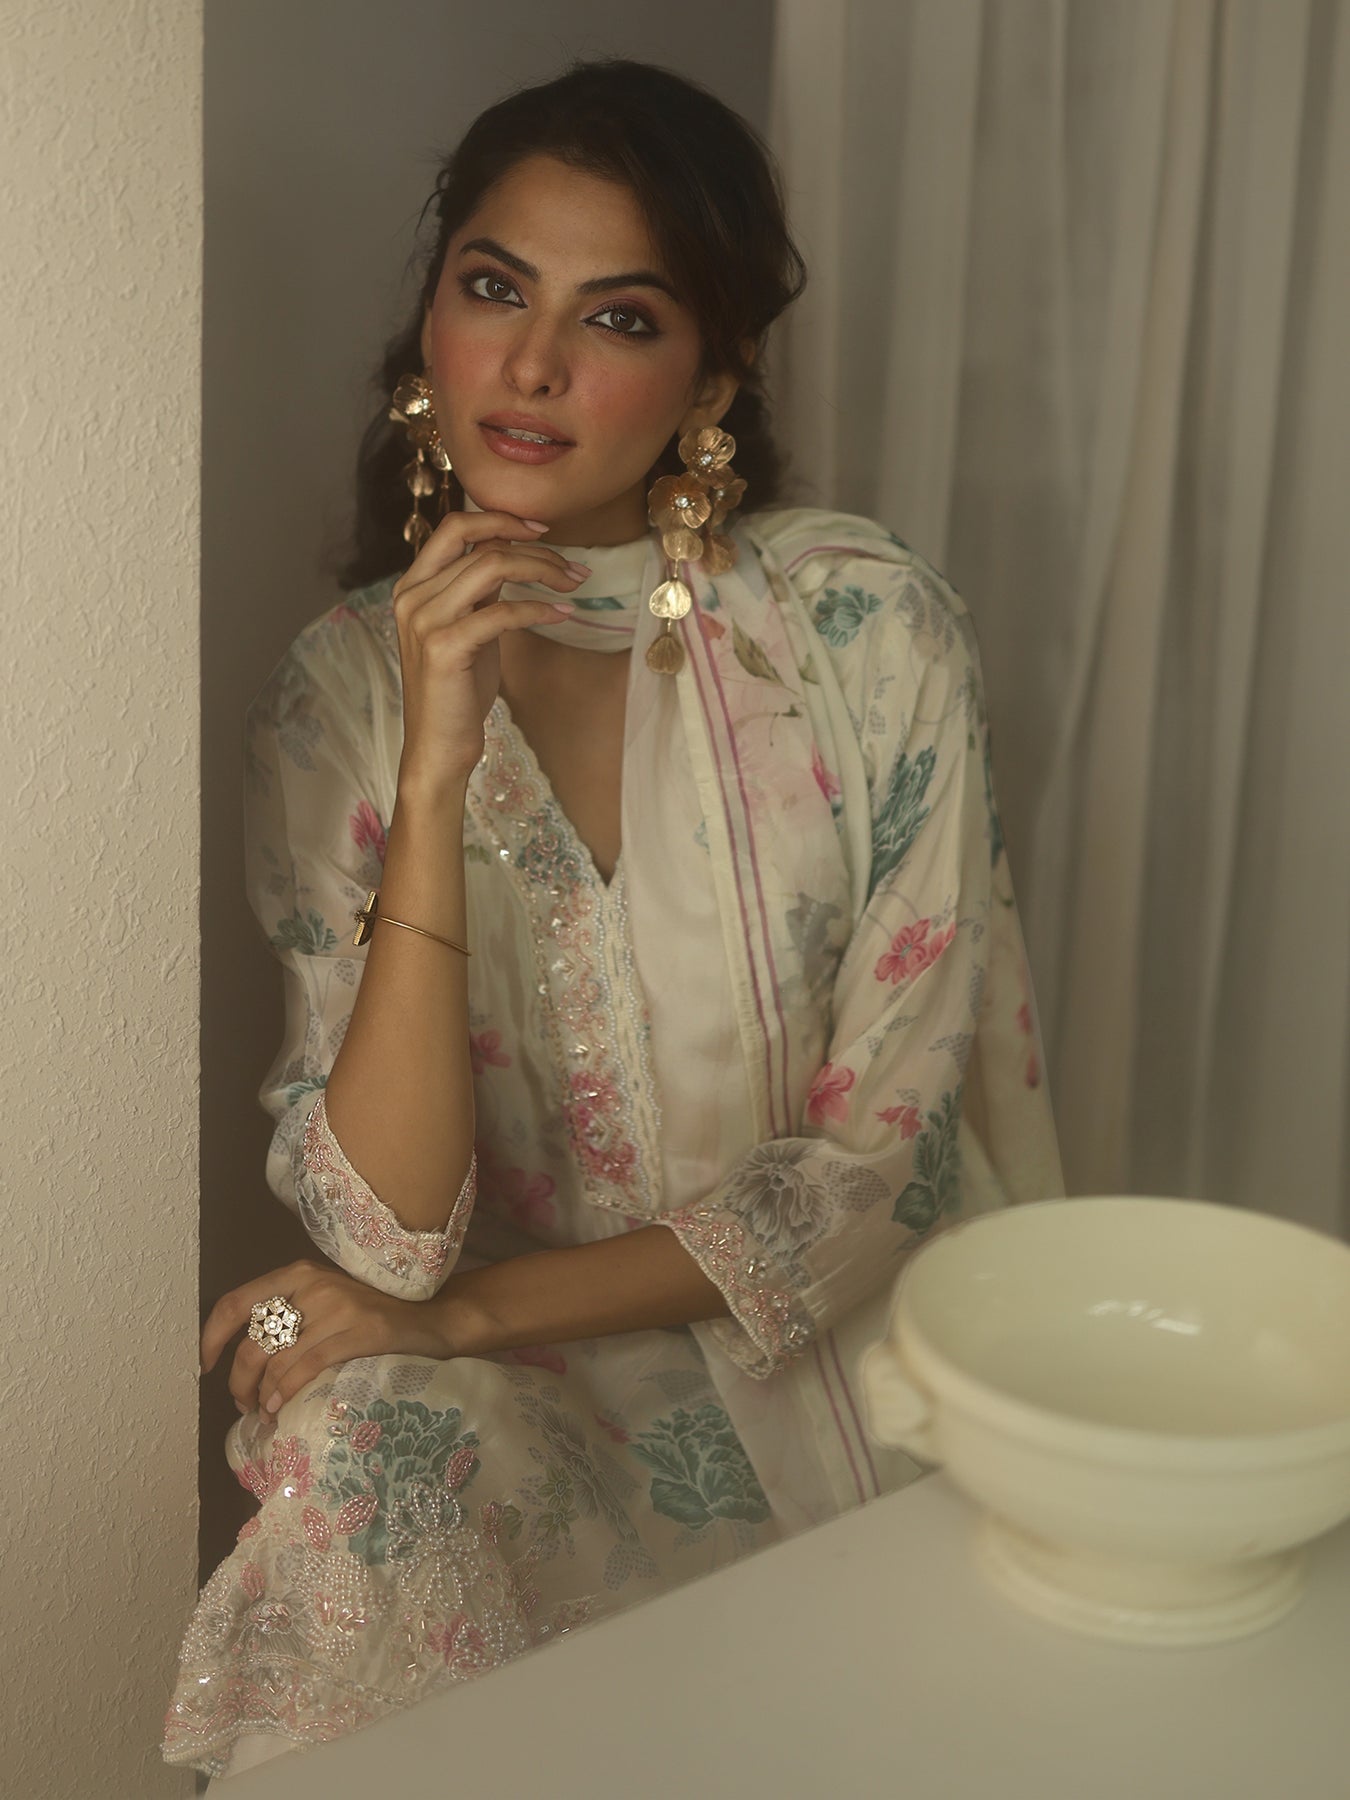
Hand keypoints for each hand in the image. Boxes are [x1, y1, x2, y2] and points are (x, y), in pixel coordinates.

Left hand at [200, 1258, 453, 1419]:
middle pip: (253, 1341)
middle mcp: (314, 1286)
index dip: (212, 1337)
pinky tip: (281, 1409)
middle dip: (237, 1382)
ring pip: (276, 1362)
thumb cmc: (377, 1316)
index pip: (237, 1302)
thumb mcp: (330, 1304)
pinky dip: (285, 1395)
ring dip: (261, 1396)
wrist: (437, 1318)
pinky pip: (306, 1370)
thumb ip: (293, 1317)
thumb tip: (245, 1361)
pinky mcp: (361, 1333)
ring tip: (263, 1414)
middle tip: (241, 1406)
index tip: (204, 1365)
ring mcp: (339, 1308)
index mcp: (300, 1274)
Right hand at [391, 510, 589, 792]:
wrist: (438, 747)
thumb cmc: (457, 690)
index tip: (543, 529)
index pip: (455, 527)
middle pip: (482, 545)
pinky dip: (538, 608)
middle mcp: (412, 596)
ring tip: (575, 585)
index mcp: (412, 585)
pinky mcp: (444, 647)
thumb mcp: (466, 628)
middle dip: (536, 549)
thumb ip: (478, 590)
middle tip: (573, 567)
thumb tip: (514, 553)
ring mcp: (424, 620)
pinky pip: (501, 611)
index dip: (501, 518)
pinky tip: (562, 613)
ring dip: (543, 571)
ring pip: (493, 567)